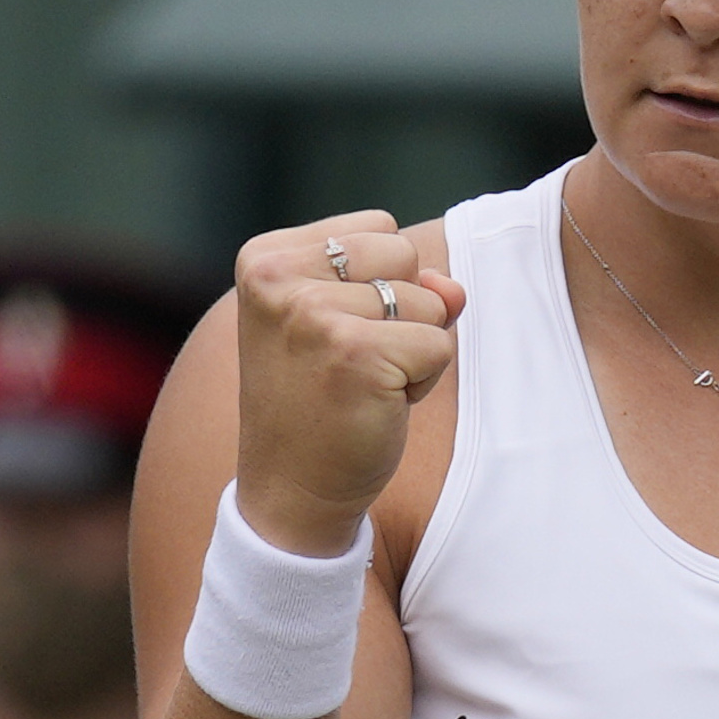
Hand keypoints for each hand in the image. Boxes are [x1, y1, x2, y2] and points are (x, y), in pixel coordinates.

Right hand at [231, 211, 467, 556]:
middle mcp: (279, 278)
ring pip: (427, 300)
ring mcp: (315, 315)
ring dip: (412, 349)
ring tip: (361, 385)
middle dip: (400, 311)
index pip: (377, 228)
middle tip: (351, 363)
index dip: (377, 284)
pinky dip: (422, 380)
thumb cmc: (320, 402)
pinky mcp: (357, 355)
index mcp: (264, 258)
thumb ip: (403, 283)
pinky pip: (438, 344)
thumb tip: (454, 289)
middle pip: (404, 254)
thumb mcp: (350, 322)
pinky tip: (376, 405)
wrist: (291, 490)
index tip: (332, 335)